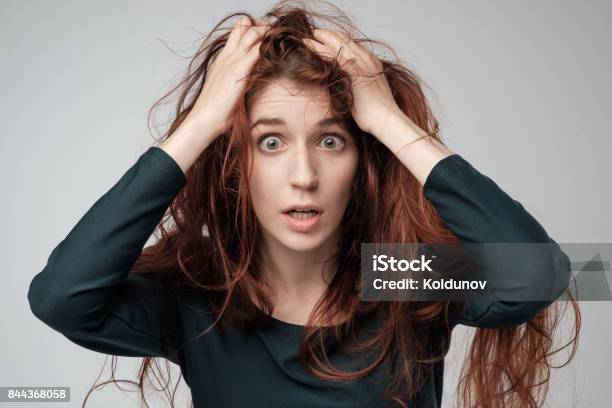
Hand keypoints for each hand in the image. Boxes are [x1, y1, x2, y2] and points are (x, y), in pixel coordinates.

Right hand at [186, 16, 270, 136]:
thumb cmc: (215, 111)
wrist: (204, 118)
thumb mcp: (227, 91)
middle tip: (275, 34)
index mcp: (222, 59)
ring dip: (267, 33)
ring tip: (279, 39)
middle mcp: (227, 56)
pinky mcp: (239, 69)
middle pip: (245, 26)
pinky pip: (258, 49)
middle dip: (262, 27)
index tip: (265, 36)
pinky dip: (268, 47)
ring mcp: (232, 61)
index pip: (237, 32)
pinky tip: (277, 52)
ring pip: (253, 33)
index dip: (252, 29)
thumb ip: (238, 82)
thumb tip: (250, 84)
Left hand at [302, 29, 400, 137]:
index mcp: (373, 63)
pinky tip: (309, 46)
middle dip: (329, 35)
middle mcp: (368, 60)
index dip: (339, 40)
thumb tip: (350, 89)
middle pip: (346, 40)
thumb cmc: (377, 114)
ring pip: (338, 43)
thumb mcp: (368, 94)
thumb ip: (359, 85)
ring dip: (322, 38)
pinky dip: (320, 48)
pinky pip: (333, 54)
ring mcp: (362, 64)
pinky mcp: (354, 71)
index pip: (354, 45)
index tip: (327, 38)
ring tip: (308, 37)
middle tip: (316, 32)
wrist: (386, 120)